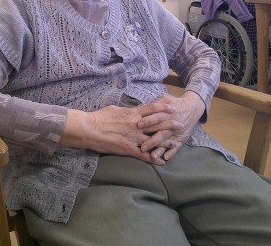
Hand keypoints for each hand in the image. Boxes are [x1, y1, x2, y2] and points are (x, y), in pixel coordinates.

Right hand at [60, 104, 175, 164]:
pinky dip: (153, 158)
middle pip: (157, 124)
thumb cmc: (99, 117)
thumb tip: (133, 110)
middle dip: (170, 124)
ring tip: (176, 144)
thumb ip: (127, 111)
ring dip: (165, 142)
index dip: (164, 109)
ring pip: (153, 140)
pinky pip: (144, 155)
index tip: (173, 109)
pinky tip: (161, 161)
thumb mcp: (115, 109)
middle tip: (181, 124)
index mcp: (132, 113)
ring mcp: (133, 138)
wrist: (89, 129)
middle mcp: (136, 125)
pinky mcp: (128, 149)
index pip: (152, 109)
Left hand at [137, 91, 204, 162]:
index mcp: (167, 113)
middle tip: (142, 147)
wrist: (192, 108)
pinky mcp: (181, 139)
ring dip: (160, 150)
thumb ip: (155, 104)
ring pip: (168, 143)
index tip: (138, 125)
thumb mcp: (166, 100)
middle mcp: (172, 124)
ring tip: (153, 157)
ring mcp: (177, 133)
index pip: (157, 117)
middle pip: (161, 133)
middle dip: (152, 140)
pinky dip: (172, 153)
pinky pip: (177, 147)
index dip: (148, 121)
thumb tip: (141, 108)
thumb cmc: (175, 103)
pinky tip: (165, 158)